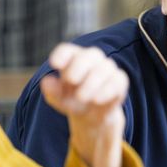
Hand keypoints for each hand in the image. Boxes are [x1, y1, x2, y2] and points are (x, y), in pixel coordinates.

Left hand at [40, 43, 128, 166]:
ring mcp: (107, 69)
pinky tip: (96, 100)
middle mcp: (92, 60)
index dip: (61, 55)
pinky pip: (118, 80)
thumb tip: (46, 82)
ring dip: (92, 82)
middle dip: (80, 65)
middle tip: (70, 80)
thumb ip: (52, 90)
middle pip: (90, 54)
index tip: (54, 64)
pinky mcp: (120, 81)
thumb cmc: (72, 100)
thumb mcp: (58, 98)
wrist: (91, 115)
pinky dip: (107, 90)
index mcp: (72, 59)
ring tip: (81, 97)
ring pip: (105, 67)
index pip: (67, 50)